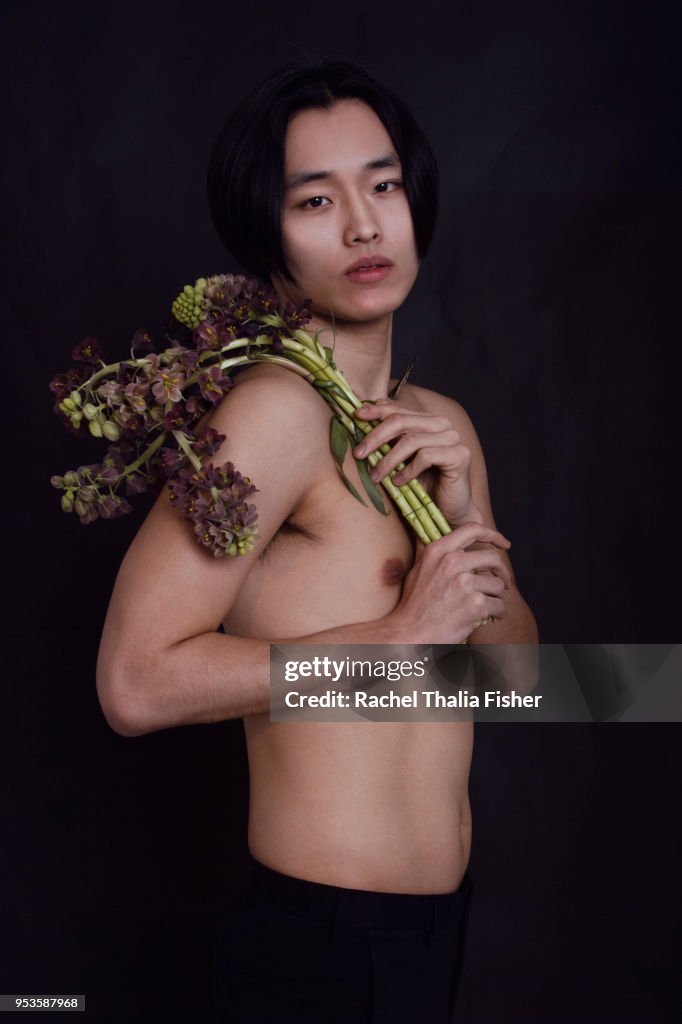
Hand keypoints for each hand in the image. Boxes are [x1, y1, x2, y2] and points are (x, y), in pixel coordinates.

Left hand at [354, 397, 480, 525]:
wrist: (447, 510)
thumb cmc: (422, 484)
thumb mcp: (400, 458)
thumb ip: (390, 436)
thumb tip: (370, 408)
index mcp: (428, 421)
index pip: (398, 410)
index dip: (376, 412)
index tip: (356, 416)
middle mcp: (442, 425)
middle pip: (401, 421)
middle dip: (376, 437)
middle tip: (359, 454)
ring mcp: (453, 438)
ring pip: (411, 441)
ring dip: (388, 460)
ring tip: (375, 476)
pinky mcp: (460, 455)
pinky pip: (426, 456)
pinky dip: (408, 470)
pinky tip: (399, 482)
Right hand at [387, 522, 511, 643]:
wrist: (411, 634)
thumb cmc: (414, 605)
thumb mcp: (418, 570)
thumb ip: (431, 552)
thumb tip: (435, 533)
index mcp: (438, 551)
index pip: (473, 530)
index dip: (493, 535)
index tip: (504, 544)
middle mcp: (452, 562)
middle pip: (493, 558)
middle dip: (503, 572)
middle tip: (504, 583)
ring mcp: (464, 583)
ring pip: (499, 585)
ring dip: (497, 597)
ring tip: (487, 606)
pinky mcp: (475, 604)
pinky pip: (499, 605)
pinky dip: (497, 613)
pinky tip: (488, 618)